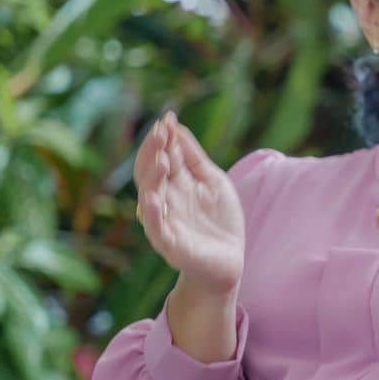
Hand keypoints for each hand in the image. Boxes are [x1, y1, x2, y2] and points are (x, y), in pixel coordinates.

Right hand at [135, 110, 243, 295]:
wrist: (228, 262)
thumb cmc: (218, 221)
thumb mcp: (212, 181)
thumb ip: (193, 158)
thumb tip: (176, 126)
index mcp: (173, 185)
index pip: (162, 156)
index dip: (163, 138)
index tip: (167, 117)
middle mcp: (164, 200)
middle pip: (151, 172)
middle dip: (154, 152)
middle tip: (160, 132)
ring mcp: (164, 221)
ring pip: (149, 196)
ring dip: (153, 177)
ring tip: (161, 158)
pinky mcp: (170, 244)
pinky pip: (155, 228)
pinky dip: (152, 213)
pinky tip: (151, 198)